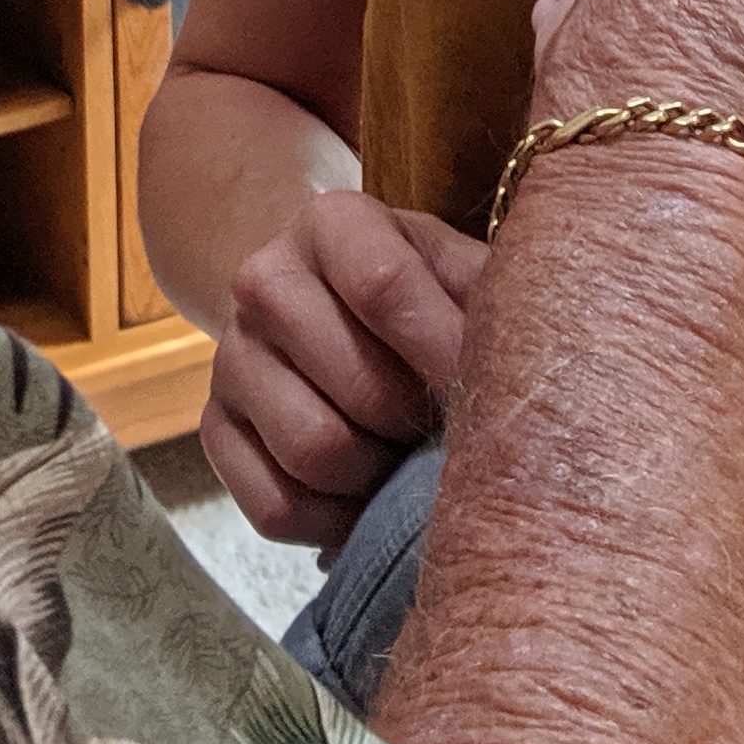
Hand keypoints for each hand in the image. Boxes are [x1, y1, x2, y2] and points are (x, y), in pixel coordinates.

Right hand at [195, 189, 492, 548]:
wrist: (333, 308)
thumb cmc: (422, 293)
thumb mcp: (459, 270)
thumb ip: (495, 299)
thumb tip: (528, 370)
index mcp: (331, 224)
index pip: (385, 287)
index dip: (445, 353)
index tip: (492, 396)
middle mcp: (263, 280)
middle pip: (358, 387)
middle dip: (418, 425)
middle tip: (446, 431)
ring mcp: (230, 358)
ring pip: (315, 452)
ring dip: (378, 476)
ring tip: (405, 457)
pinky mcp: (215, 429)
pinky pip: (276, 506)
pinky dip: (334, 520)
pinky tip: (365, 496)